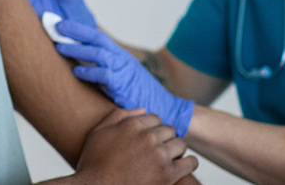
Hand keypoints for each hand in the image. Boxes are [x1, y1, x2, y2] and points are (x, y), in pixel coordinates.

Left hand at [55, 21, 194, 136]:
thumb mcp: (120, 76)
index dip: (79, 29)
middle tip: (56, 27)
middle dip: (76, 31)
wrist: (163, 108)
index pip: (97, 36)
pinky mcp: (123, 85)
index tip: (61, 24)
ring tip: (60, 47)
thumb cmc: (137, 94)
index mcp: (119, 55)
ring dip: (78, 49)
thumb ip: (103, 68)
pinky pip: (104, 75)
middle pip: (97, 39)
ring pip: (98, 54)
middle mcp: (121, 59)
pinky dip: (89, 72)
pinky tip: (77, 72)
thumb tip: (79, 63)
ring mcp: (123, 71)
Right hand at [75, 108, 197, 184]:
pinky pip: (190, 162)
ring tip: (167, 159)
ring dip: (175, 150)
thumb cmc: (94, 164)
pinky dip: (188, 163)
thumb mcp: (98, 133)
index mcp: (132, 124)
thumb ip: (119, 116)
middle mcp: (147, 137)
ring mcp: (159, 155)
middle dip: (163, 139)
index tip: (148, 140)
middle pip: (168, 130)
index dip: (151, 129)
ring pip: (180, 144)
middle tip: (156, 151)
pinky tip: (180, 167)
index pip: (155, 118)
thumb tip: (142, 109)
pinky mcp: (168, 174)